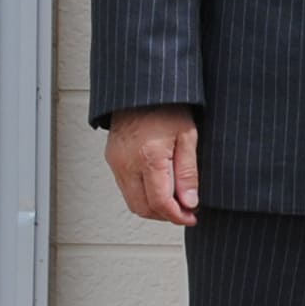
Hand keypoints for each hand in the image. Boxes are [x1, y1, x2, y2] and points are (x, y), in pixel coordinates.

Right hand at [106, 107, 199, 226]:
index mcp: (149, 158)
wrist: (142, 89)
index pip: (160, 202)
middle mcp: (127, 163)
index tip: (192, 217)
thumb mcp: (188, 137)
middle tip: (186, 211)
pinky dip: (142, 194)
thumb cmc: (168, 107)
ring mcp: (116, 162)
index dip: (177, 216)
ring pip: (132, 201)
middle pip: (143, 208)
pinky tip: (160, 187)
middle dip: (165, 215)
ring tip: (175, 200)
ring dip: (153, 207)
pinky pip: (126, 187)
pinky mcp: (112, 159)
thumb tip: (189, 203)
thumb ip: (188, 173)